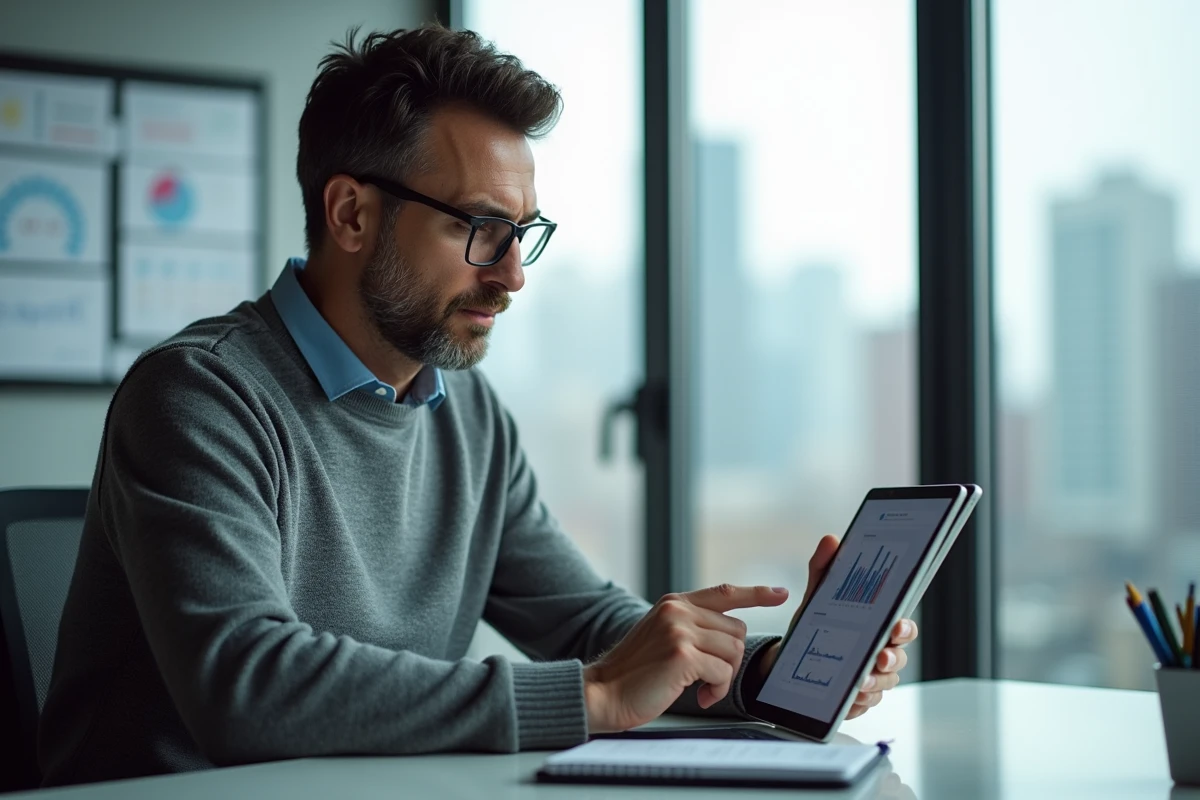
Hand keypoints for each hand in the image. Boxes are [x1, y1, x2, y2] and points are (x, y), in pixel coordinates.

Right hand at [583, 584, 789, 732]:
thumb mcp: (661, 636)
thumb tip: (730, 635)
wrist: (603, 693)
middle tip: (707, 678)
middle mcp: (678, 611)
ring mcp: (680, 630)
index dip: (756, 593)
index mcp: (674, 603)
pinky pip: (723, 673)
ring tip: (700, 688)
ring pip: (733, 652)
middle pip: (736, 630)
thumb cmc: (634, 673)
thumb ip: (691, 627)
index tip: (780, 593)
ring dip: (723, 678)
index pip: (724, 592)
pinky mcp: (683, 655)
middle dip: (728, 659)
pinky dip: (716, 690)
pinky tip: (698, 696)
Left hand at [760, 535, 917, 719]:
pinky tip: (849, 698)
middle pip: (899, 659)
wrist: (790, 658)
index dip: (904, 629)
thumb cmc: (816, 624)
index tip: (895, 627)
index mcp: (878, 627)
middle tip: (879, 658)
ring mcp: (872, 679)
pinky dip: (858, 702)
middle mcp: (881, 653)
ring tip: (858, 682)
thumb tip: (831, 539)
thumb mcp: (817, 596)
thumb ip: (824, 568)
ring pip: (884, 684)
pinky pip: (866, 704)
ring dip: (873, 683)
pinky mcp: (858, 700)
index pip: (903, 629)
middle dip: (892, 660)